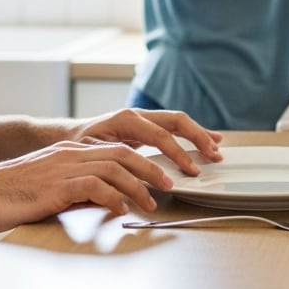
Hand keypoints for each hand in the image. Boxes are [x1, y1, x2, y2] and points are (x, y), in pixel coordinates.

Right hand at [0, 141, 177, 230]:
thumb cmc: (11, 194)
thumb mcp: (52, 186)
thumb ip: (79, 187)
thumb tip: (108, 199)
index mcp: (71, 151)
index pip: (117, 147)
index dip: (144, 157)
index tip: (162, 171)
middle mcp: (71, 154)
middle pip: (123, 152)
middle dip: (152, 166)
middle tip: (170, 182)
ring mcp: (63, 167)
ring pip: (114, 166)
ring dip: (139, 184)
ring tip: (153, 200)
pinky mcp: (56, 186)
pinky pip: (93, 187)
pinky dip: (113, 197)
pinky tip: (121, 209)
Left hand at [73, 108, 223, 175]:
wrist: (71, 136)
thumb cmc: (79, 146)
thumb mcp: (92, 153)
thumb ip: (115, 160)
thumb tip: (136, 174)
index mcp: (126, 119)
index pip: (160, 136)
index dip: (178, 154)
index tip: (190, 171)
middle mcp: (138, 114)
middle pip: (176, 121)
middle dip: (197, 137)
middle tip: (213, 155)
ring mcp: (144, 118)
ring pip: (178, 121)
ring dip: (199, 134)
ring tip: (217, 147)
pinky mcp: (147, 126)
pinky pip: (174, 127)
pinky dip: (192, 133)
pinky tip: (208, 139)